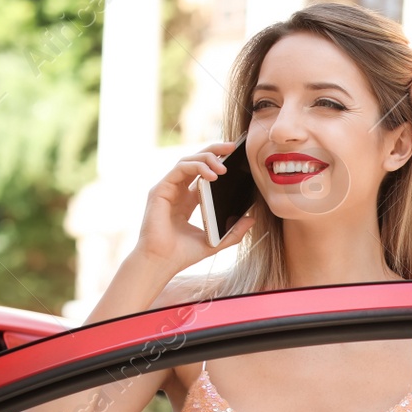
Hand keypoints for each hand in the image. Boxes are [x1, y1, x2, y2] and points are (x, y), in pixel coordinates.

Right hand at [135, 142, 255, 273]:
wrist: (162, 263)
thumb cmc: (183, 254)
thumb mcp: (216, 241)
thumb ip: (234, 231)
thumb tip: (252, 218)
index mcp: (189, 200)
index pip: (203, 173)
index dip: (218, 161)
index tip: (236, 156)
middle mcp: (178, 191)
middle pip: (196, 161)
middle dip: (214, 151)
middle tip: (232, 147)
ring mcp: (168, 189)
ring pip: (187, 161)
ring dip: (206, 158)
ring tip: (224, 166)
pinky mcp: (160, 190)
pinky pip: (179, 169)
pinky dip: (196, 167)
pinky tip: (211, 174)